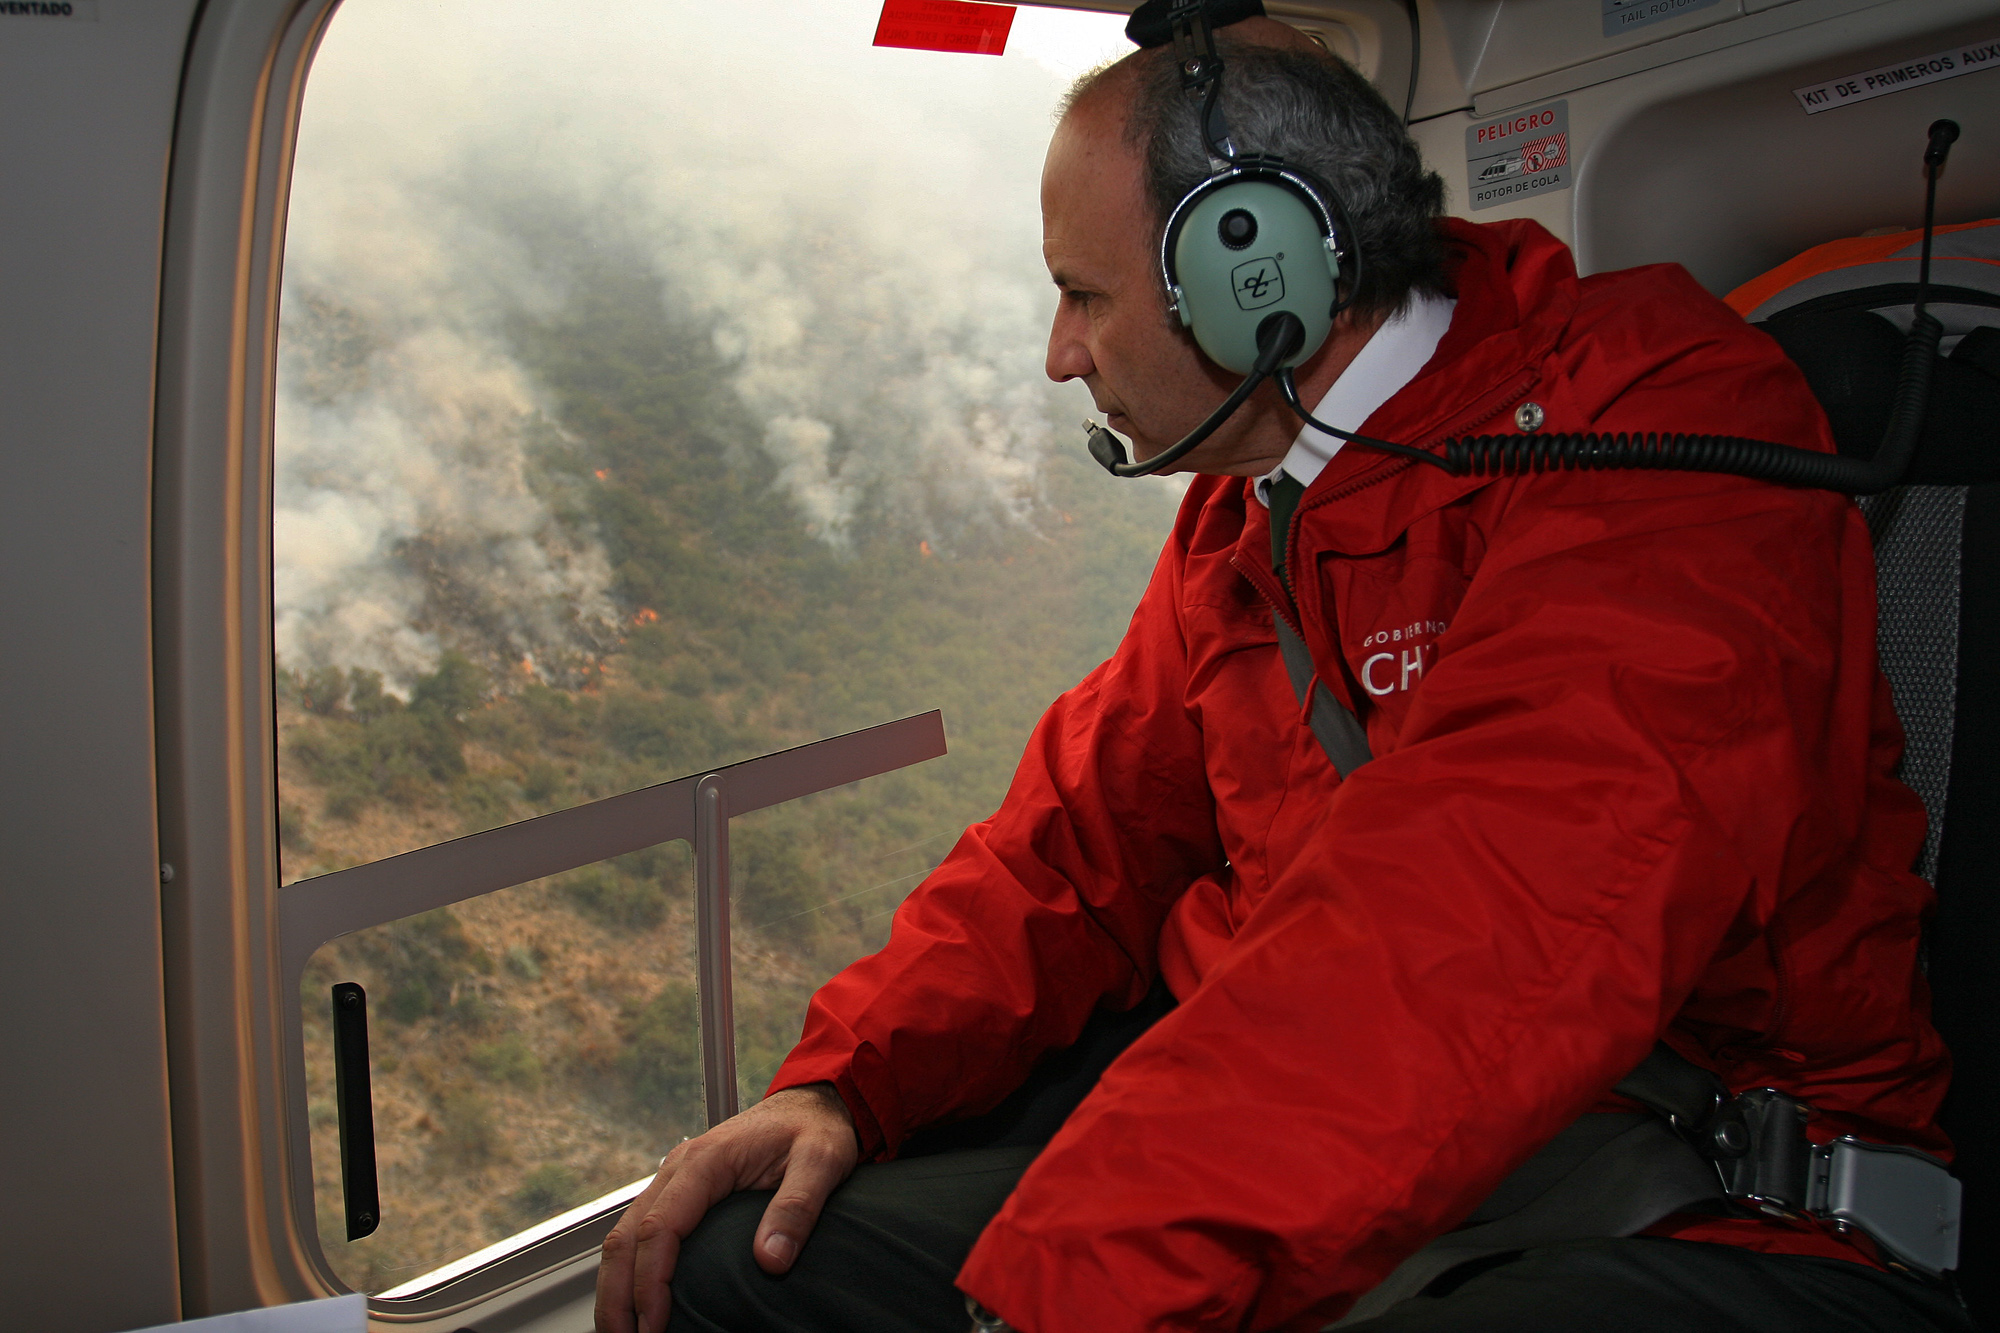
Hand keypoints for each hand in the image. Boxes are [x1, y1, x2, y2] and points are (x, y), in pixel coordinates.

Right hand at [594, 1082, 859, 1332]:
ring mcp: (674, 1180)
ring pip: (623, 1236)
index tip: (656, 1324)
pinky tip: (637, 1302)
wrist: (812, 1105)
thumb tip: (770, 1260)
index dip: (650, 1281)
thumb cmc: (815, 1130)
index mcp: (707, 1160)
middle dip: (618, 1295)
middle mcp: (679, 1169)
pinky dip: (629, 1271)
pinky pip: (639, 1233)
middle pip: (626, 1237)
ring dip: (616, 1287)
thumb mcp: (822, 1163)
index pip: (659, 1226)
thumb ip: (797, 1208)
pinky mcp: (679, 1193)